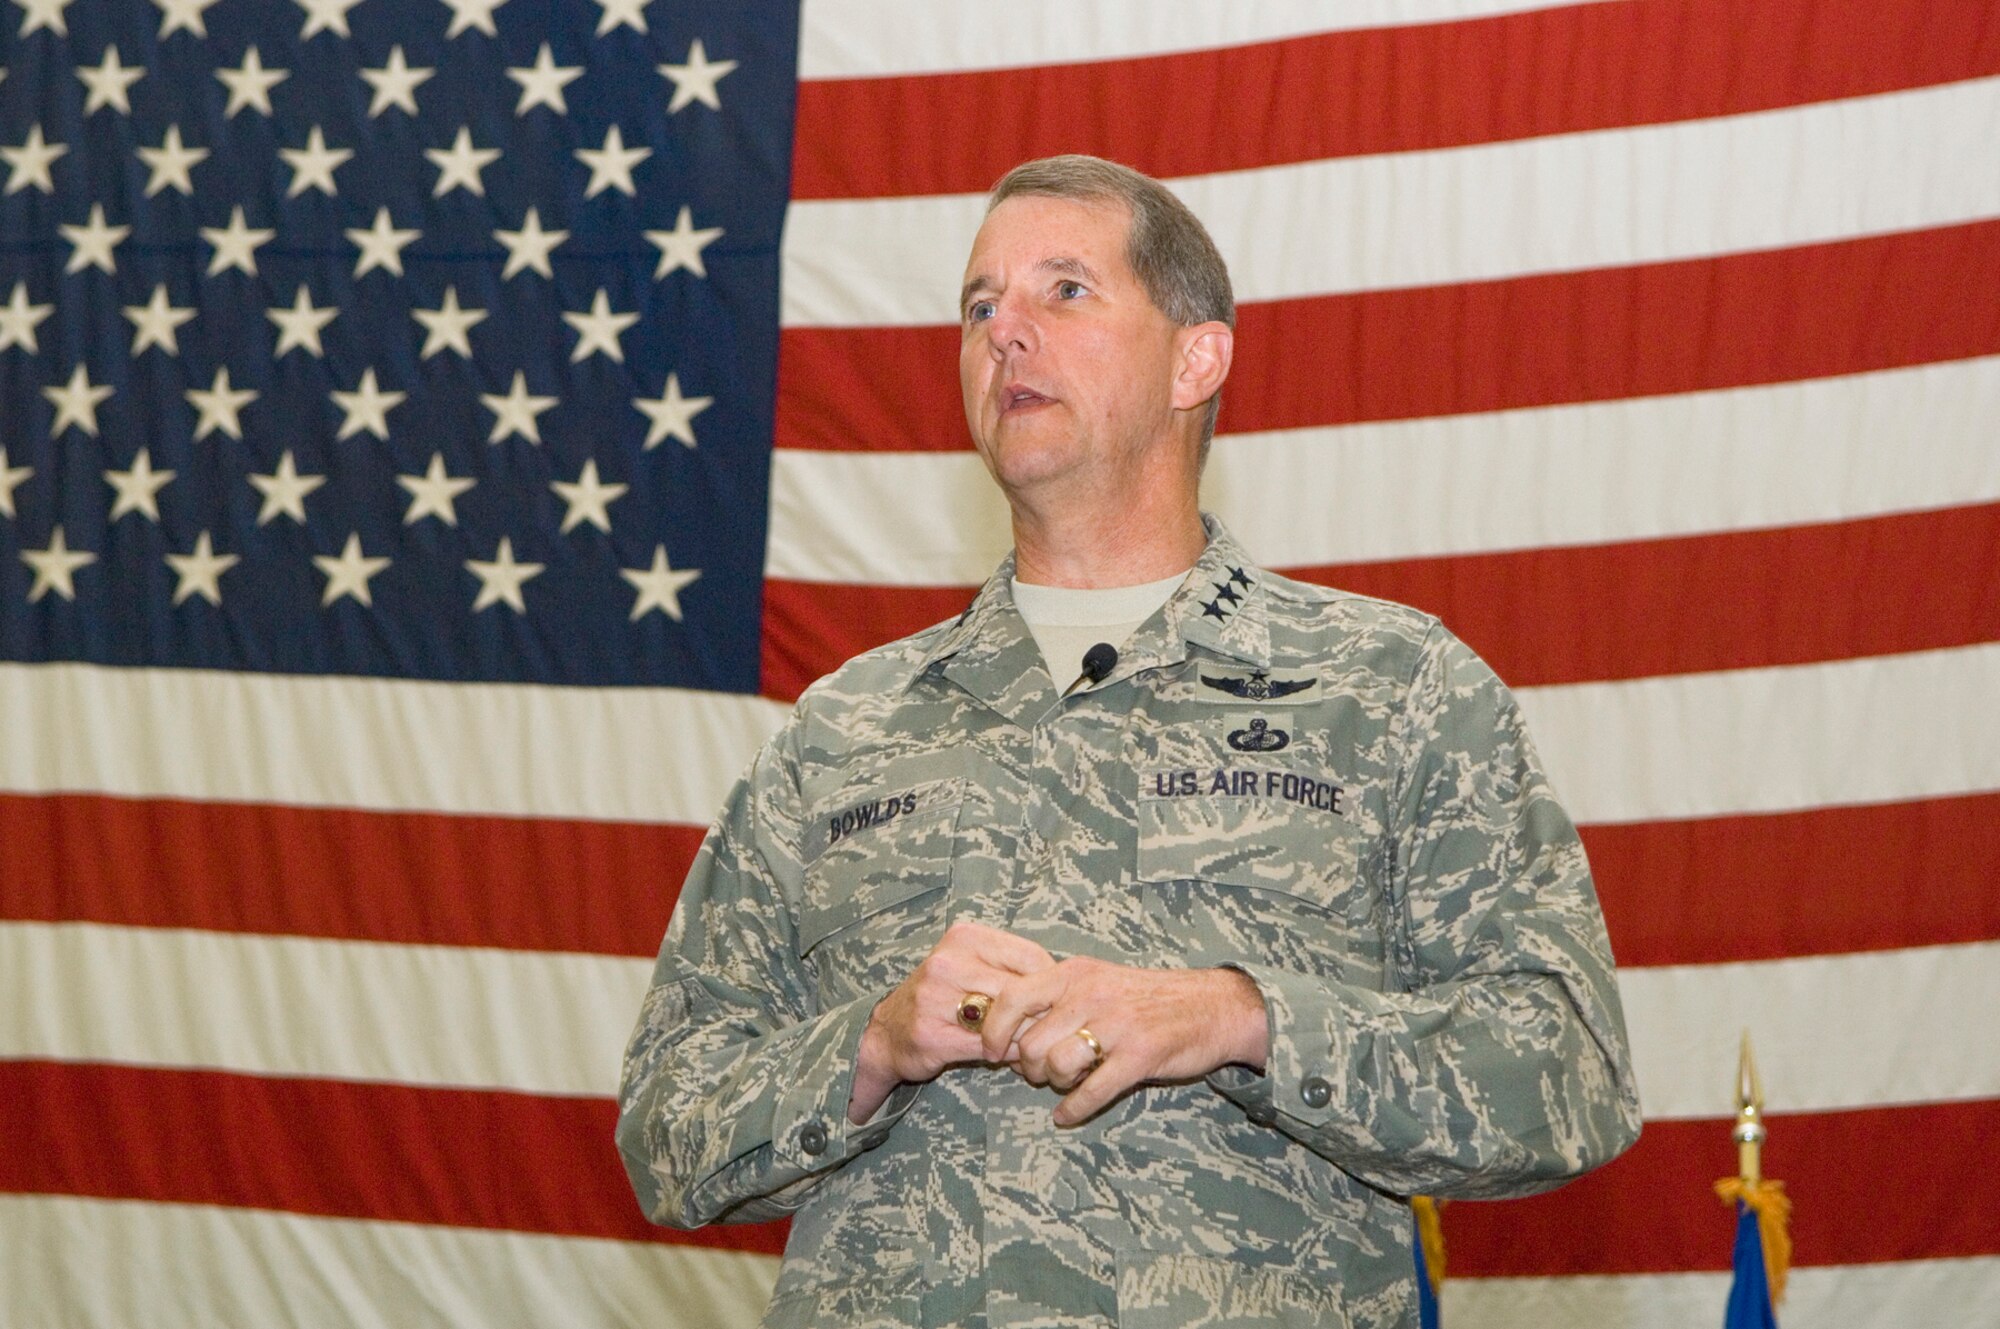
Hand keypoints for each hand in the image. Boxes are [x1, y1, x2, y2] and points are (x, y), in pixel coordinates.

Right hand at [848, 920, 1053, 1123]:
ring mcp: (935, 999)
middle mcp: (947, 963)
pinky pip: (988, 1048)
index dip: (1051, 983)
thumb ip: (1013, 970)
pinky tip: (1009, 1058)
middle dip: (1041, 1015)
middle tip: (1052, 1032)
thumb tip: (1066, 988)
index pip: (1030, 956)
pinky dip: (1007, 1055)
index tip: (1056, 1002)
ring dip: (1026, 1038)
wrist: (887, 1033)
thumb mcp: (974, 967)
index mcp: (964, 938)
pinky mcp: (932, 1035)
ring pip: (1007, 1021)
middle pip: (1020, 991)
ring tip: (1032, 1046)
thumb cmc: (943, 997)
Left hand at [980, 958, 1268, 1125]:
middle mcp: (1091, 995)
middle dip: (1029, 1067)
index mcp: (1075, 973)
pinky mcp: (1140, 1055)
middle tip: (1042, 1071)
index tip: (992, 1051)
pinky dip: (1073, 1110)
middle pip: (1030, 1043)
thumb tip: (1006, 1030)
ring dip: (1055, 1084)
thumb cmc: (1146, 997)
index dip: (993, 1031)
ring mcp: (1117, 1025)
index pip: (1011, 999)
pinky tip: (1067, 1115)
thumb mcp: (1097, 980)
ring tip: (1065, 1083)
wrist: (1213, 1005)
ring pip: (1056, 1066)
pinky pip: (1091, 1092)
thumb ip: (1056, 999)